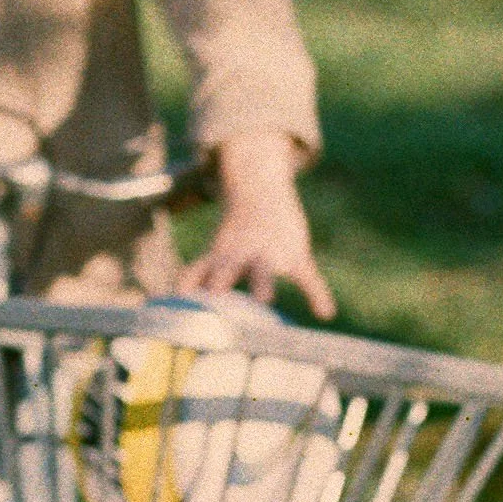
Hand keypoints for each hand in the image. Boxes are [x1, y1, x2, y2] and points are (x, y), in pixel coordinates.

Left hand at [177, 131, 334, 318]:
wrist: (263, 189)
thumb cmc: (238, 228)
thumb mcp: (218, 248)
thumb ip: (200, 272)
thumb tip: (176, 293)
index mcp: (221, 254)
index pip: (205, 272)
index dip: (195, 288)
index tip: (185, 308)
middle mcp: (241, 252)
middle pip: (228, 266)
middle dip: (221, 279)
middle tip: (214, 295)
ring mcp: (269, 252)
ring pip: (264, 268)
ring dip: (261, 281)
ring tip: (264, 300)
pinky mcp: (296, 254)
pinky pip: (308, 277)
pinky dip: (318, 293)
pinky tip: (325, 312)